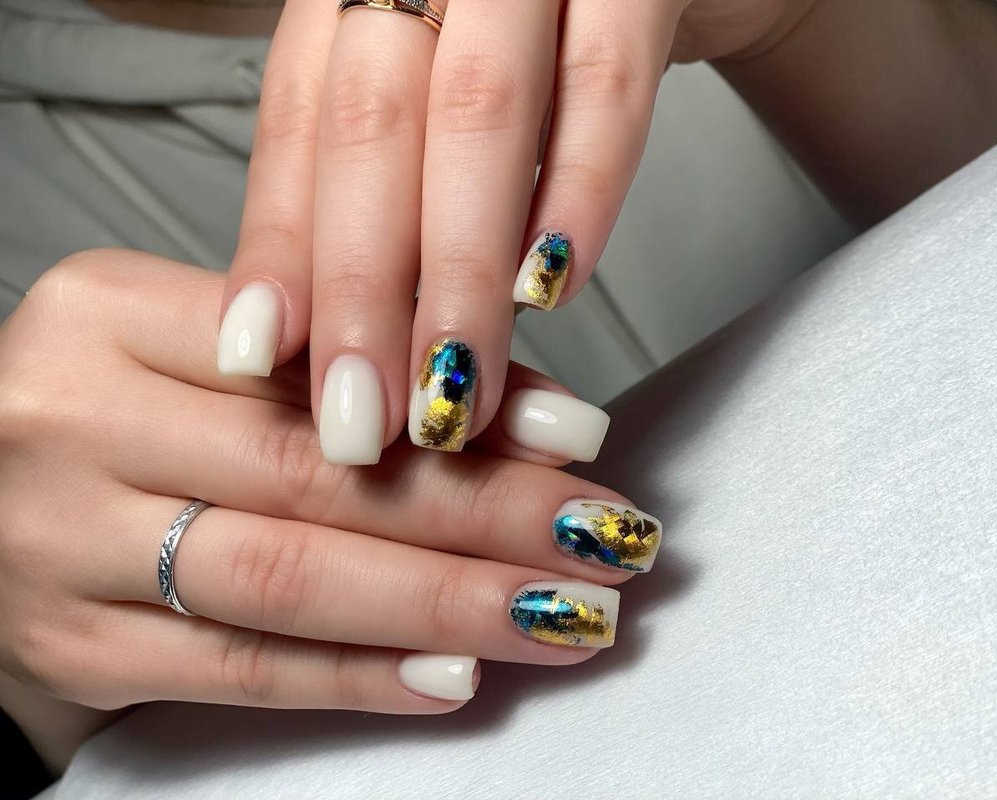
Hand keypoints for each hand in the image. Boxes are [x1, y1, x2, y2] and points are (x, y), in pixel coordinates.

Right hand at [0, 250, 661, 767]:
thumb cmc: (111, 420)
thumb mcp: (194, 353)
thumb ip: (330, 364)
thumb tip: (504, 400)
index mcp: (111, 312)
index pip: (323, 361)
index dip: (462, 407)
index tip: (580, 436)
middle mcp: (76, 420)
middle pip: (321, 473)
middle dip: (486, 512)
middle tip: (602, 535)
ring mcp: (64, 543)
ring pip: (292, 577)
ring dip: (449, 602)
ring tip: (564, 614)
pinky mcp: (76, 647)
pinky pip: (241, 668)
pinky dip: (360, 675)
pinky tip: (454, 676)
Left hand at [217, 0, 800, 464]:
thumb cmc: (551, 37)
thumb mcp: (446, 90)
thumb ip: (390, 180)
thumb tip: (322, 333)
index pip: (300, 117)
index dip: (281, 242)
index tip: (264, 360)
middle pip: (373, 124)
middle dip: (361, 286)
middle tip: (364, 415)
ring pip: (477, 116)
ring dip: (461, 271)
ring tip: (456, 387)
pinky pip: (607, 83)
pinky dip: (578, 192)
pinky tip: (553, 283)